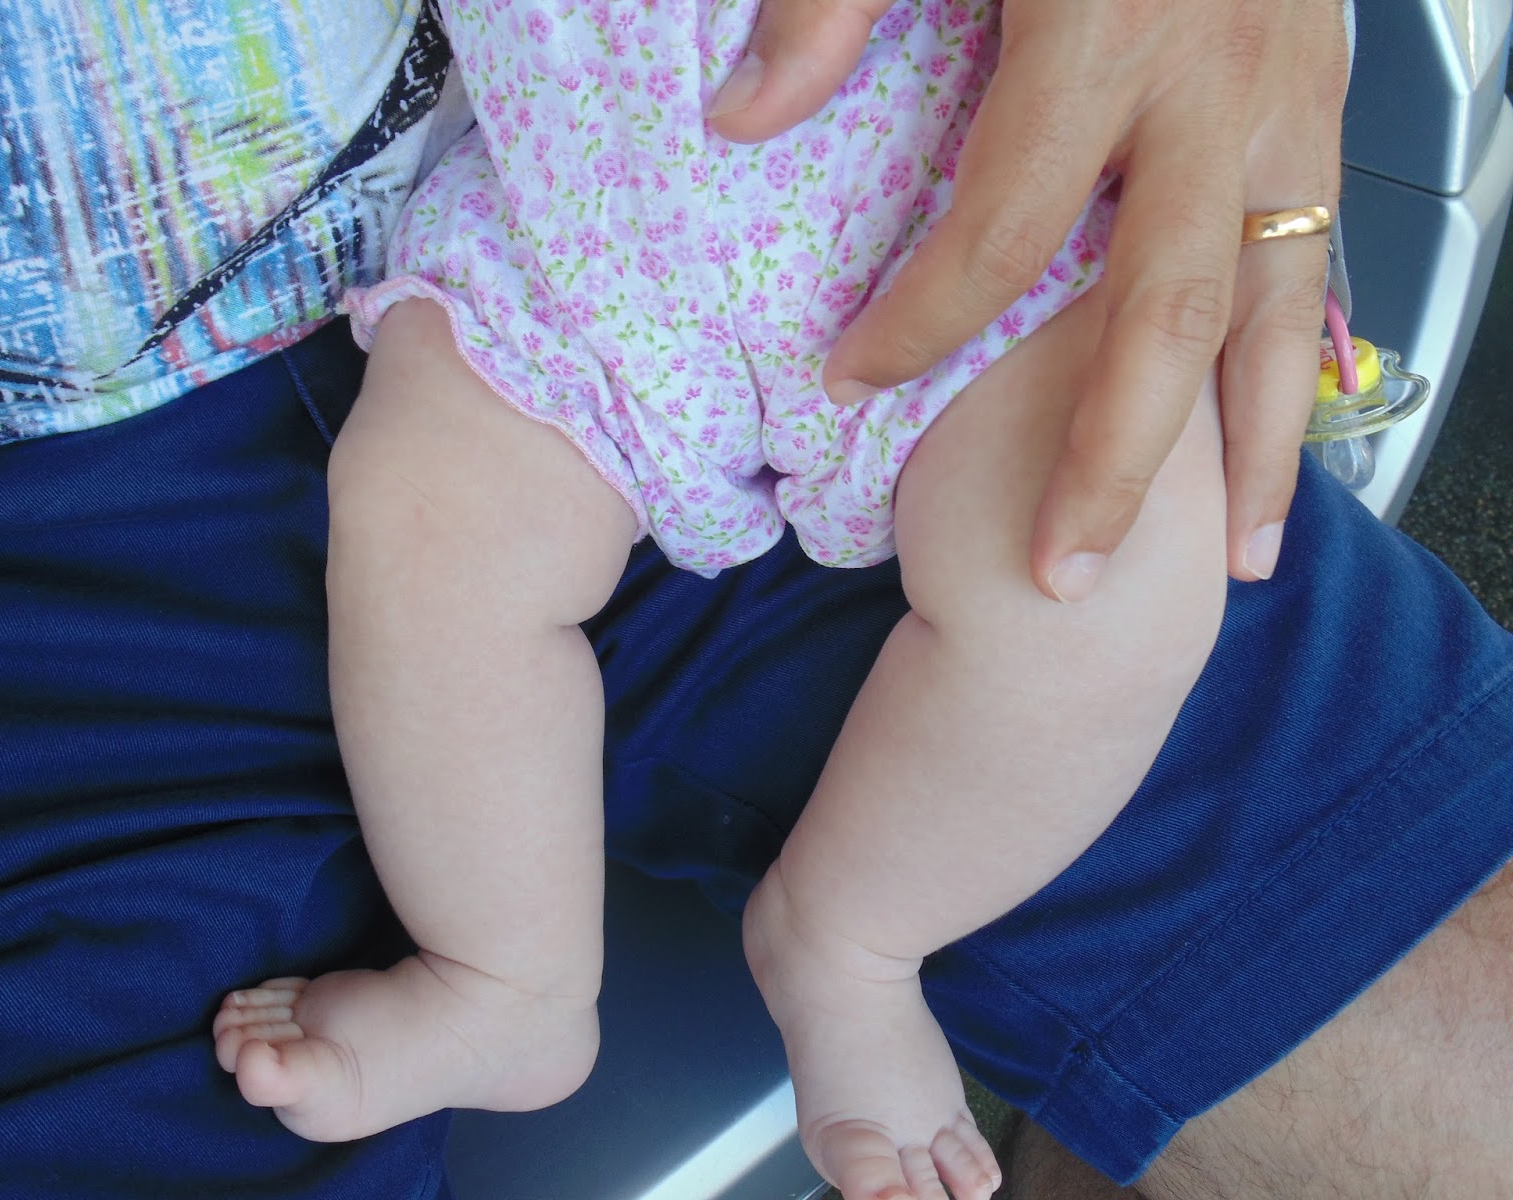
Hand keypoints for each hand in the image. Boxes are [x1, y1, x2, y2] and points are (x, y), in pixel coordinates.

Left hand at [709, 0, 1348, 597]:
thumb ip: (833, 0)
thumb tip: (743, 119)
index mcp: (1105, 29)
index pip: (1002, 231)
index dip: (919, 322)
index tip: (850, 378)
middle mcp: (1215, 85)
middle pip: (1167, 314)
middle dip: (1115, 462)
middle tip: (1064, 575)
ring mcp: (1293, 96)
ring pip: (1284, 308)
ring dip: (1257, 447)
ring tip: (1235, 563)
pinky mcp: (1330, 95)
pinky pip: (1324, 258)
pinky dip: (1306, 361)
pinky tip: (1280, 439)